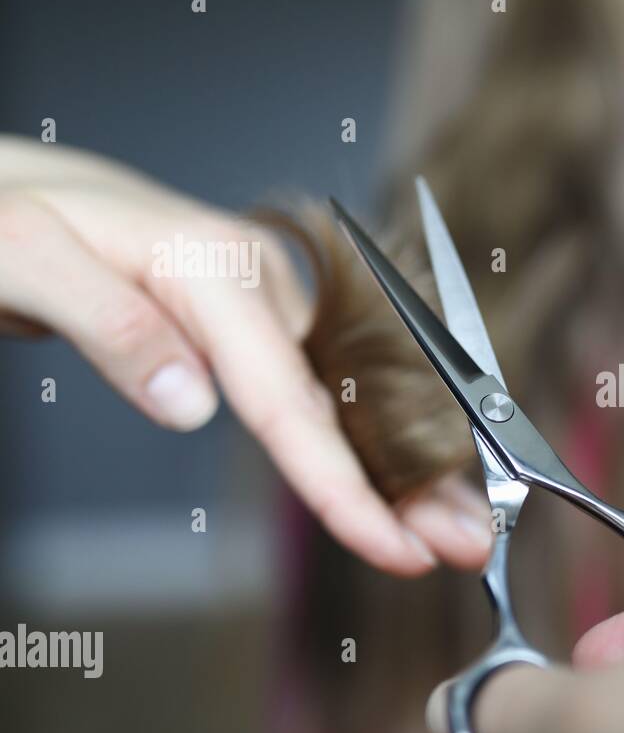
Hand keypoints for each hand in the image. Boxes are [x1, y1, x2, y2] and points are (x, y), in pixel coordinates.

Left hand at [0, 136, 490, 574]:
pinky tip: (403, 479)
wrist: (13, 187)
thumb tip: (190, 401)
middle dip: (417, 482)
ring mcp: (269, 303)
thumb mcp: (23, 256)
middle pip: (350, 402)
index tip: (391, 545)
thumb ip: (109, 324)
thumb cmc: (12, 214)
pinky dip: (369, 443)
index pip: (289, 402)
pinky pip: (325, 392)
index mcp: (215, 268)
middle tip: (469, 545)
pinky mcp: (261, 323)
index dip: (344, 485)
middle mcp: (263, 283)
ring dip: (409, 468)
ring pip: (351, 401)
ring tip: (457, 527)